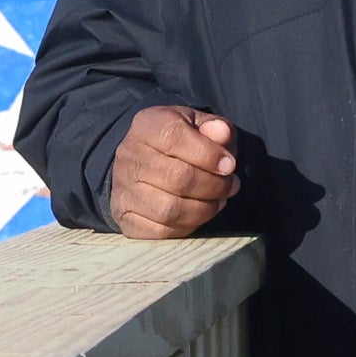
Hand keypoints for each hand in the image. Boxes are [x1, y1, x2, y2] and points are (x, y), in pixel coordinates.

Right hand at [108, 106, 240, 238]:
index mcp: (148, 125)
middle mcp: (129, 157)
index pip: (175, 138)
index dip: (209, 154)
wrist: (143, 162)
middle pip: (176, 177)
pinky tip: (199, 215)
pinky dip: (188, 226)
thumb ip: (215, 127)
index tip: (229, 165)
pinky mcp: (125, 217)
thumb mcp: (199, 125)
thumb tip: (223, 134)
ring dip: (204, 209)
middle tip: (231, 185)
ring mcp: (124, 189)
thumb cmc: (179, 142)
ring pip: (169, 209)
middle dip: (214, 185)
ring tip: (219, 201)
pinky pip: (160, 231)